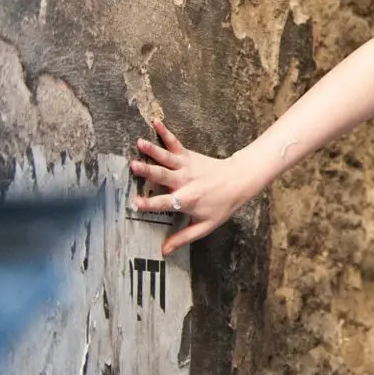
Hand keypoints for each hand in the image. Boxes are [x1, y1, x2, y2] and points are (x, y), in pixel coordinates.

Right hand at [130, 119, 261, 256]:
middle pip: (163, 176)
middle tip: (133, 165)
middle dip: (148, 171)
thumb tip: (163, 252)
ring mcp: (186, 166)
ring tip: (139, 142)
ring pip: (167, 158)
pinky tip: (156, 123)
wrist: (240, 180)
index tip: (134, 203)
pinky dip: (166, 133)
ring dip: (152, 150)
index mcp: (187, 199)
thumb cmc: (222, 204)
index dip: (149, 204)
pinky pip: (175, 143)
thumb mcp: (206, 225)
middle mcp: (185, 181)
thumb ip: (184, 237)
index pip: (164, 203)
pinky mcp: (189, 156)